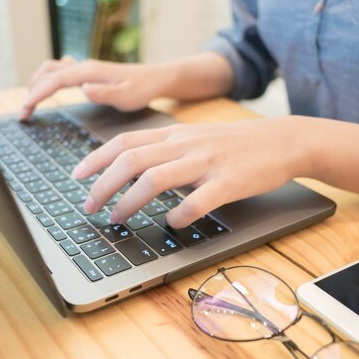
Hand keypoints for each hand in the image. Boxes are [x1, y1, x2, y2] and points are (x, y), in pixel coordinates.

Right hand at [20, 56, 167, 119]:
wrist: (154, 79)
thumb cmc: (142, 90)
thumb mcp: (126, 97)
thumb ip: (104, 94)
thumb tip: (83, 89)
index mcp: (89, 72)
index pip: (54, 80)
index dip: (36, 95)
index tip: (25, 111)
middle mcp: (84, 67)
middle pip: (47, 73)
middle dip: (32, 92)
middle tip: (24, 114)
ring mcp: (85, 68)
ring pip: (51, 69)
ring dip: (37, 84)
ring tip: (30, 105)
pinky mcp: (88, 73)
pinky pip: (61, 71)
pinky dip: (48, 80)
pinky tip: (47, 92)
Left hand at [72, 117, 313, 227]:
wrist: (282, 140)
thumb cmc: (236, 144)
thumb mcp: (196, 138)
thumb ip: (166, 149)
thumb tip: (132, 171)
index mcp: (175, 134)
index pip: (125, 141)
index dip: (95, 158)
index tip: (76, 176)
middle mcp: (185, 144)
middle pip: (131, 159)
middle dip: (102, 184)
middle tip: (88, 206)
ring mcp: (206, 162)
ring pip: (156, 178)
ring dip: (129, 200)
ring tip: (117, 218)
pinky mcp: (228, 181)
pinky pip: (197, 200)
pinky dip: (179, 214)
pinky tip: (171, 223)